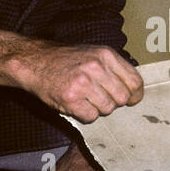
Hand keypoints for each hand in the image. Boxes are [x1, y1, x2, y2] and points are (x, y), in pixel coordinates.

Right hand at [0, 29, 143, 123]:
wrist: (34, 62)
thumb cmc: (66, 60)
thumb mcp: (93, 54)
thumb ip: (114, 68)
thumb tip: (134, 91)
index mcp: (106, 54)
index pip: (135, 81)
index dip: (134, 94)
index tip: (131, 99)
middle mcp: (96, 67)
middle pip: (122, 98)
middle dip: (113, 102)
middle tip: (99, 97)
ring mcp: (83, 83)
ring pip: (107, 109)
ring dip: (97, 108)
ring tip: (85, 98)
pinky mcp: (71, 98)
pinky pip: (91, 117)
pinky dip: (85, 115)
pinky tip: (76, 104)